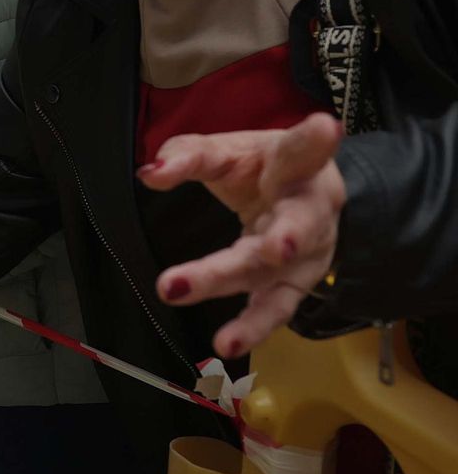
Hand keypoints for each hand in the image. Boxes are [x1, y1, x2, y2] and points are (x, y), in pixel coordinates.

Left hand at [141, 113, 345, 359]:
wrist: (306, 196)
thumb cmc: (262, 167)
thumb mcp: (229, 149)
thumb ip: (187, 155)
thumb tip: (150, 173)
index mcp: (297, 165)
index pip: (300, 150)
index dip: (313, 141)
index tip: (324, 127)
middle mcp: (310, 212)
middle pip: (293, 227)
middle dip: (281, 241)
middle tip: (274, 247)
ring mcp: (306, 255)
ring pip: (279, 279)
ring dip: (254, 308)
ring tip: (228, 337)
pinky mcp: (294, 284)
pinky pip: (274, 309)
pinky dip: (252, 329)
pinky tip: (226, 346)